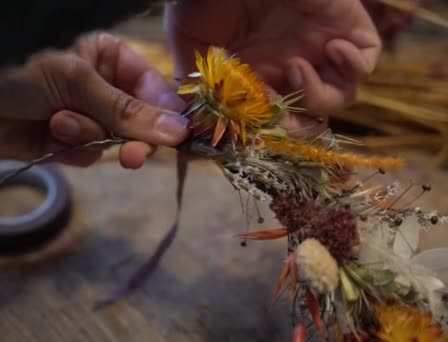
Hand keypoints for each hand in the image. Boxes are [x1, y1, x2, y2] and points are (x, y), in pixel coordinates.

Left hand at [0, 32, 188, 168]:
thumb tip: (178, 132)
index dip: (166, 115)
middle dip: (133, 137)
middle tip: (132, 156)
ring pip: (112, 142)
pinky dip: (71, 149)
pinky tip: (48, 133)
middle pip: (140, 122)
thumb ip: (126, 109)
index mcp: (110, 59)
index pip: (154, 89)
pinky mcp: (63, 143)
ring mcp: (83, 117)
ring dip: (88, 137)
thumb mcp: (76, 80)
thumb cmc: (18, 68)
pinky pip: (87, 156)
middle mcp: (101, 89)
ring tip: (58, 123)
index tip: (177, 139)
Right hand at [165, 0, 380, 134]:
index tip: (250, 122)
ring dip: (318, 95)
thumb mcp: (190, 41)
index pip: (272, 119)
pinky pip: (367, 62)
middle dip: (295, 125)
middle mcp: (288, 65)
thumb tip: (192, 124)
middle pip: (309, 117)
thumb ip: (192, 83)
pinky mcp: (346, 27)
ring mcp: (319, 48)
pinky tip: (330, 47)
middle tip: (277, 110)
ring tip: (295, 65)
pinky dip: (354, 65)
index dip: (264, 129)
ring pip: (339, 96)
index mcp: (256, 74)